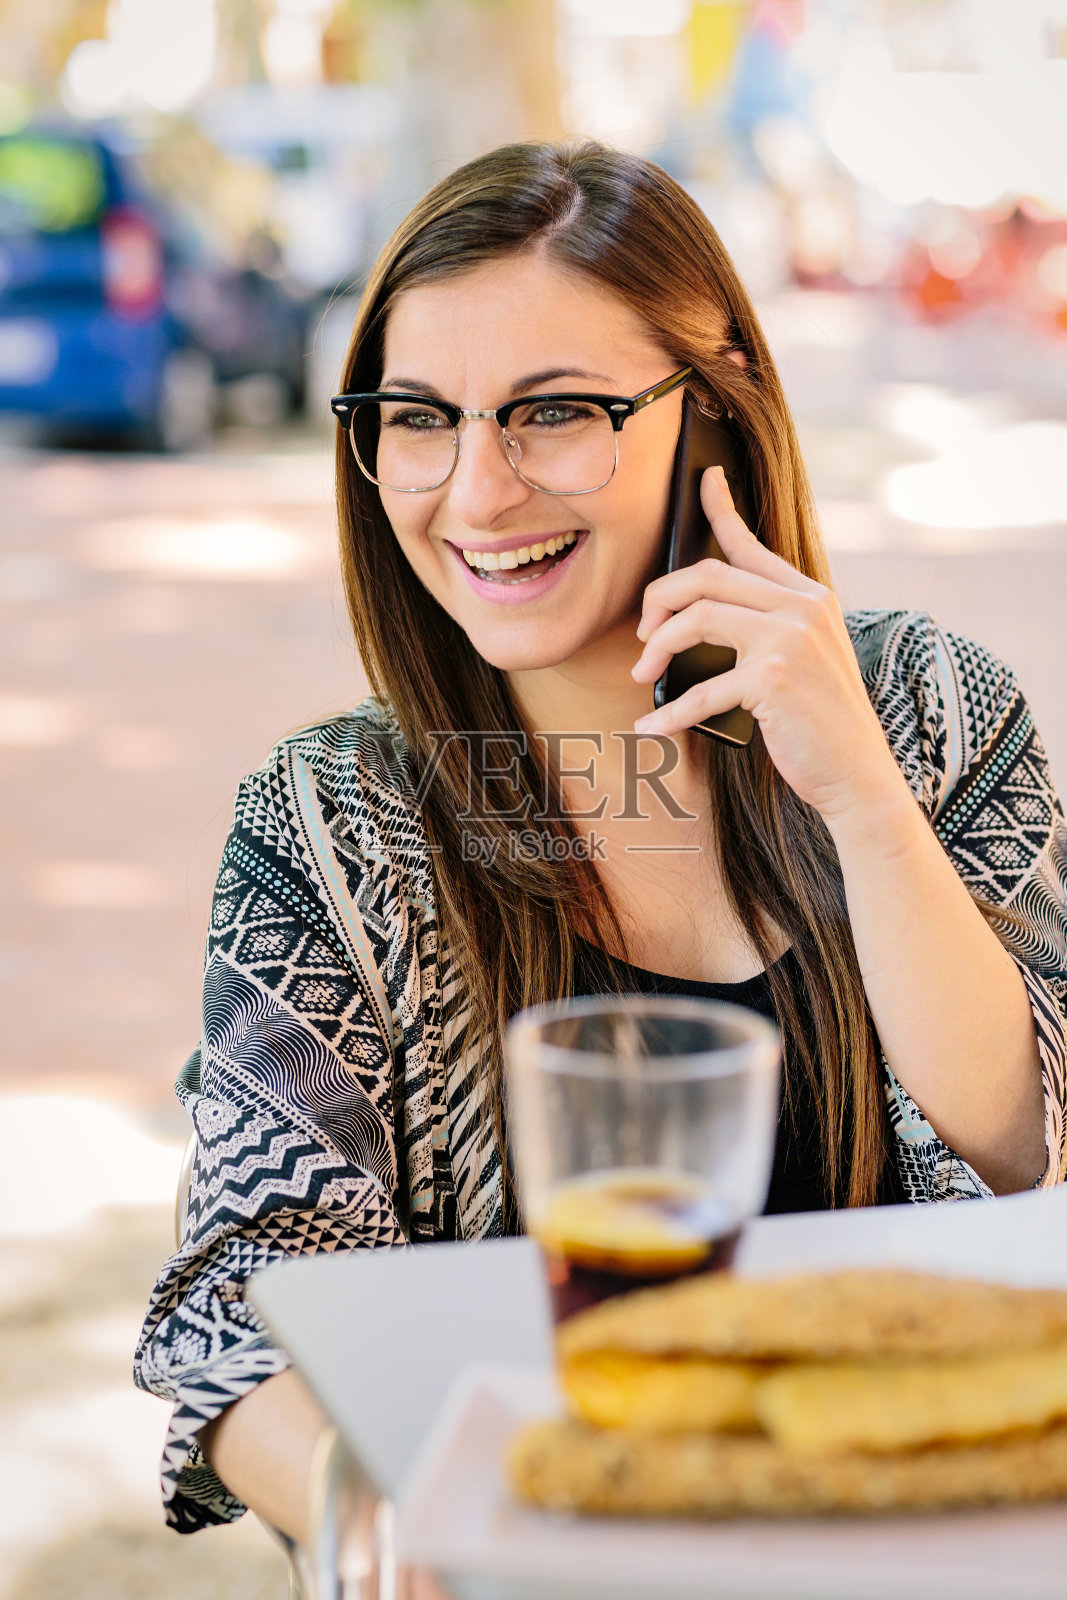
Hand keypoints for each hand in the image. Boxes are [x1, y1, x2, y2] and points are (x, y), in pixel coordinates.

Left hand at [630, 466, 909, 824]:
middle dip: (660, 600)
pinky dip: (669, 714)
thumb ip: (771, 628)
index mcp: (810, 597)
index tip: (705, 480)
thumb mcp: (807, 661)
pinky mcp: (772, 678)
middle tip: (641, 636)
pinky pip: (700, 688)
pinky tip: (651, 729)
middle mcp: (802, 608)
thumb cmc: (822, 724)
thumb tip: (709, 617)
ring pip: (696, 618)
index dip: (723, 508)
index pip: (753, 545)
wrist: (859, 775)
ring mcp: (789, 639)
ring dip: (656, 647)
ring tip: (642, 675)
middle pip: (707, 575)